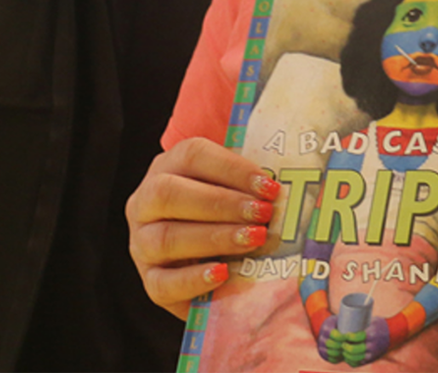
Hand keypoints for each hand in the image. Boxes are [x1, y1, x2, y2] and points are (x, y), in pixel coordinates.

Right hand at [125, 136, 279, 318]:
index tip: (269, 186)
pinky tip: (223, 273)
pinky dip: (194, 278)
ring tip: (253, 240)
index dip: (232, 168)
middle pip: (170, 194)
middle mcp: (145, 202)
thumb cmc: (221, 214)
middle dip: (221, 203)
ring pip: (166, 238)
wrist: (196, 258)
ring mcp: (141, 243)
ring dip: (214, 238)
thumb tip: (296, 183)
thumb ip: (249, 186)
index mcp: (167, 167)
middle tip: (262, 214)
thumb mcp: (230, 191)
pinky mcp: (149, 280)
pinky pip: (163, 283)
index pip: (192, 155)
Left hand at [317, 317, 390, 365]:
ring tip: (343, 350)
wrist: (394, 334)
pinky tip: (347, 357)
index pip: (357, 337)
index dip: (349, 337)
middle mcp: (372, 345)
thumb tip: (346, 318)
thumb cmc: (380, 324)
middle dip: (345, 347)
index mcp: (372, 334)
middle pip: (355, 349)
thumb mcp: (372, 321)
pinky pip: (360, 363)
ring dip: (347, 355)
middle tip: (341, 343)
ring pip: (356, 358)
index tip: (344, 334)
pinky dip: (352, 361)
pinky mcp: (372, 358)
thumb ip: (361, 323)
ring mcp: (372, 353)